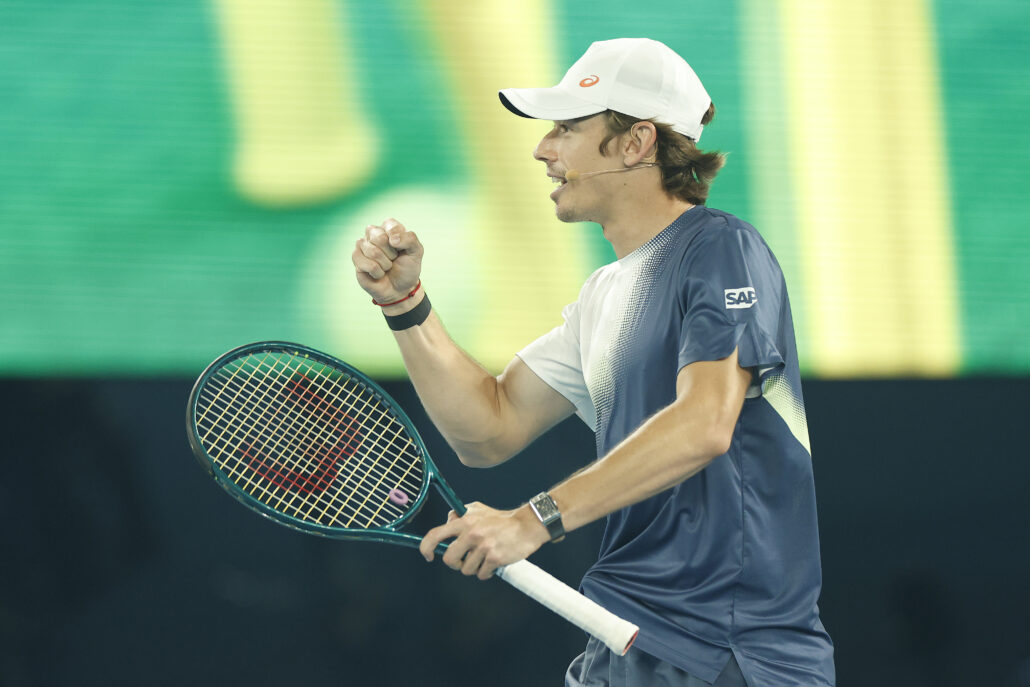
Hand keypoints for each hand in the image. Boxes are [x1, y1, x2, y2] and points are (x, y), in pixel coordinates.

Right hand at [352, 218, 423, 303]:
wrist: (400, 289)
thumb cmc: (407, 268)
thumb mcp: (417, 252)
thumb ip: (410, 239)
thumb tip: (391, 240)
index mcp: (388, 227)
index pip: (390, 225)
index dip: (398, 240)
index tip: (402, 249)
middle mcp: (373, 232)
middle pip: (379, 238)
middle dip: (391, 254)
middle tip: (393, 259)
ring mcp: (362, 245)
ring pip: (373, 252)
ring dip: (385, 264)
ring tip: (386, 267)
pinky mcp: (356, 258)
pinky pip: (368, 264)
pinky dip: (378, 272)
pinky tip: (378, 273)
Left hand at [419, 502, 550, 579]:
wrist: (527, 525)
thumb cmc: (501, 519)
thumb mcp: (478, 509)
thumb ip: (460, 515)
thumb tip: (446, 523)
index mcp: (465, 521)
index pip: (435, 535)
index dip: (426, 547)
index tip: (428, 556)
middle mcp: (471, 533)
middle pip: (449, 559)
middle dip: (455, 564)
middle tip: (464, 560)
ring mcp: (483, 547)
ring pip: (466, 570)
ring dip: (474, 568)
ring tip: (485, 557)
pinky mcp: (494, 558)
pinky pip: (482, 574)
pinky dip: (487, 572)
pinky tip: (494, 562)